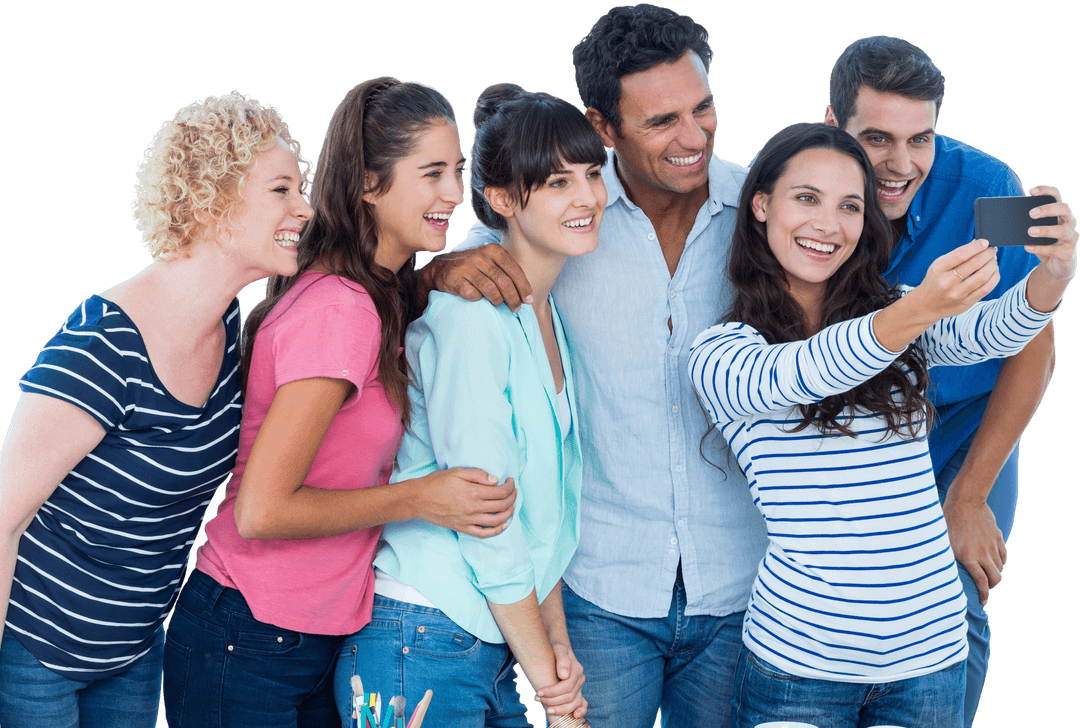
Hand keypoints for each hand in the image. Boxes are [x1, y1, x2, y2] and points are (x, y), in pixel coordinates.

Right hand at [410, 469, 515, 537]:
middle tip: (514, 492)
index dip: (510, 487)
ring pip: (496, 521)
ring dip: (508, 513)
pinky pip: (483, 533)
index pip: (500, 492)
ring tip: (512, 506)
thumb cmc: (436, 483)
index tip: (510, 482)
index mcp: (472, 492)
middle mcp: (472, 508)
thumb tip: (495, 480)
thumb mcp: (457, 472)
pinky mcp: (462, 528)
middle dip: (512, 498)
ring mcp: (468, 520)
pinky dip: (496, 531)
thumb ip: (477, 475)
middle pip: (501, 506)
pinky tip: (503, 524)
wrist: (418, 499)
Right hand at [421, 244, 533, 310]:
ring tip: (499, 304)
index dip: (524, 287)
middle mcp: (480, 257)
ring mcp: (466, 268)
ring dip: (498, 301)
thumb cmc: (472, 267)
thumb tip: (526, 294)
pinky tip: (479, 299)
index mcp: (492, 250)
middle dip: (513, 298)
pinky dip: (478, 299)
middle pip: (504, 282)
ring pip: (491, 290)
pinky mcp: (454, 280)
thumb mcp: (490, 261)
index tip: (528, 300)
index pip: (514, 270)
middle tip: (516, 308)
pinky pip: (473, 295)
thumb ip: (506, 271)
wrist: (440, 268)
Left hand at [535, 641, 586, 718]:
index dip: (552, 692)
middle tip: (536, 698)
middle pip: (569, 697)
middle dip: (552, 700)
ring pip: (574, 703)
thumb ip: (562, 659)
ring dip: (560, 709)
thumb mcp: (558, 648)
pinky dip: (580, 711)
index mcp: (577, 669)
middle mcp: (580, 679)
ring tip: (546, 709)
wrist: (559, 650)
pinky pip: (583, 704)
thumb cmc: (556, 649)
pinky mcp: (578, 692)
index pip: (566, 686)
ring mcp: (580, 687)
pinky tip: (574, 716)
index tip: (538, 692)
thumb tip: (564, 675)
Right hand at [909, 239, 999, 321]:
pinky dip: (994, 277)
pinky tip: (993, 272)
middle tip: (992, 250)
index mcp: (938, 269)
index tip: (984, 242)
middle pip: (974, 264)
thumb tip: (978, 244)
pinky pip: (986, 289)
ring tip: (993, 261)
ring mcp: (957, 294)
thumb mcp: (939, 266)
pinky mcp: (966, 303)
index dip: (976, 247)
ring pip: (982, 276)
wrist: (927, 305)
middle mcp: (947, 282)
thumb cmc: (935, 282)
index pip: (961, 255)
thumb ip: (957, 255)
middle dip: (987, 254)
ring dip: (992, 265)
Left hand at [943, 490, 1006, 604]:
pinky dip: (1000, 562)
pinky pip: (1003, 555)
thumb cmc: (948, 521)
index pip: (981, 583)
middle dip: (992, 587)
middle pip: (996, 579)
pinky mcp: (997, 537)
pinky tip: (992, 561)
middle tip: (985, 588)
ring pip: (1000, 568)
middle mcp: (982, 553)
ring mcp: (992, 545)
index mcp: (967, 556)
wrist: (965, 501)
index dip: (984, 595)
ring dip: (995, 574)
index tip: (983, 602)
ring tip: (987, 574)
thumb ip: (949, 558)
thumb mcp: (944, 542)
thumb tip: (943, 573)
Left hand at [1025, 185, 1077, 284]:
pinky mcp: (1067, 253)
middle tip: (1031, 213)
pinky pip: (1054, 250)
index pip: (1057, 195)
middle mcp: (1069, 222)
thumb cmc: (1045, 242)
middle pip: (1063, 208)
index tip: (1032, 191)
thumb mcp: (1037, 230)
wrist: (1056, 264)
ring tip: (1030, 231)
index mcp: (1060, 213)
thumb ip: (1027, 222)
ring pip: (1062, 230)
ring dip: (1045, 230)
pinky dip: (1040, 248)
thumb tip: (1005, 215)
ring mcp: (1070, 237)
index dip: (1046, 191)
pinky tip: (1027, 247)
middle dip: (1047, 209)